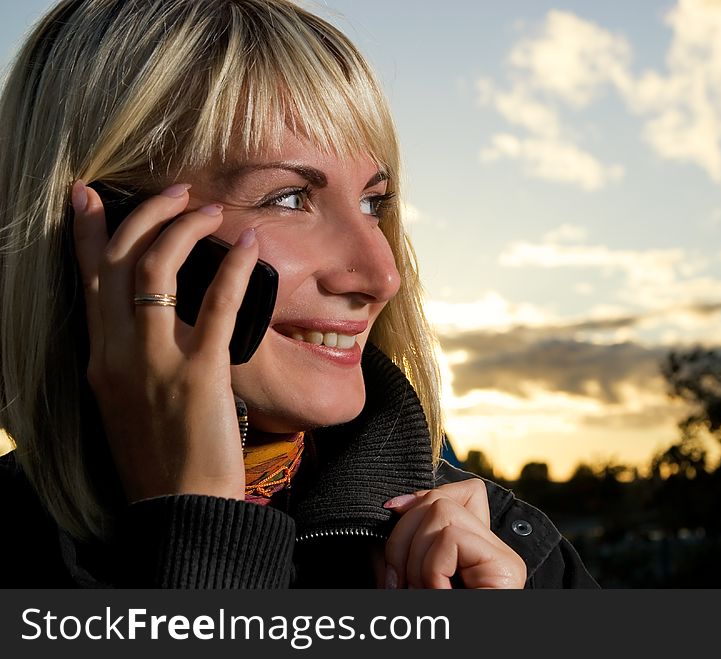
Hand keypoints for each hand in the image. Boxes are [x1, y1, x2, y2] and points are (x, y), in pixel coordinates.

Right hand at [71, 181, 258, 501]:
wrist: (181, 505)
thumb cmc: (161, 453)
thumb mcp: (126, 399)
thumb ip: (130, 354)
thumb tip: (149, 315)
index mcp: (99, 357)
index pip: (89, 279)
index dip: (89, 231)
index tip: (90, 195)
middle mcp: (118, 353)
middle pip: (120, 262)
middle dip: (147, 215)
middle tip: (179, 194)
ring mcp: (156, 362)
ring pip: (157, 271)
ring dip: (185, 230)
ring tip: (212, 211)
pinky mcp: (200, 374)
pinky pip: (216, 307)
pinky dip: (233, 269)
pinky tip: (250, 247)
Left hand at [382, 479, 526, 588]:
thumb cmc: (430, 621)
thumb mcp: (408, 575)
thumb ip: (406, 546)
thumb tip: (393, 505)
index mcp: (475, 552)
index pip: (461, 492)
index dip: (419, 498)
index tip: (391, 512)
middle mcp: (495, 550)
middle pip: (440, 500)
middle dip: (404, 537)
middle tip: (401, 583)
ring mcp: (503, 557)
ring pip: (442, 511)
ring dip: (417, 559)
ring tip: (421, 593)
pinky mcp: (505, 567)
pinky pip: (452, 537)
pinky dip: (432, 570)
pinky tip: (439, 595)